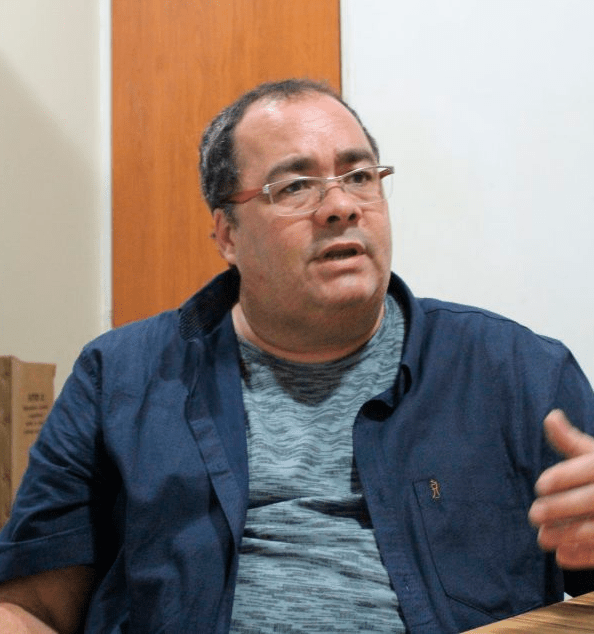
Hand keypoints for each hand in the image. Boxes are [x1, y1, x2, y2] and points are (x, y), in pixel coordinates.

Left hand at [529, 409, 593, 568]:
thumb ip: (572, 441)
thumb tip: (550, 417)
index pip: (588, 469)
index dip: (562, 478)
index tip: (540, 486)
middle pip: (590, 501)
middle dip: (558, 509)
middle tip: (533, 515)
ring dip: (566, 536)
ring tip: (542, 538)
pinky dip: (582, 556)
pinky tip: (561, 556)